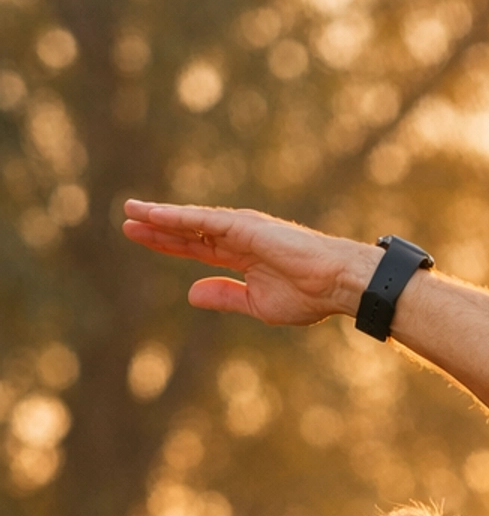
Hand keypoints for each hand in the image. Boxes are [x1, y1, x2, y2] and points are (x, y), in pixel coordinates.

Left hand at [121, 199, 374, 326]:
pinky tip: (155, 216)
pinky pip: (203, 221)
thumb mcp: (257, 304)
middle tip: (126, 221)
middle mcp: (238, 237)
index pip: (196, 247)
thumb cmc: (308, 296)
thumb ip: (225, 296)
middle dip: (157, 228)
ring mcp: (241, 229)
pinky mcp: (244, 226)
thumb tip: (190, 293)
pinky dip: (179, 217)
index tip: (140, 237)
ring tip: (131, 212)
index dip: (168, 242)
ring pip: (192, 221)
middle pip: (188, 230)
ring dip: (161, 216)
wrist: (336, 284)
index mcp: (242, 257)